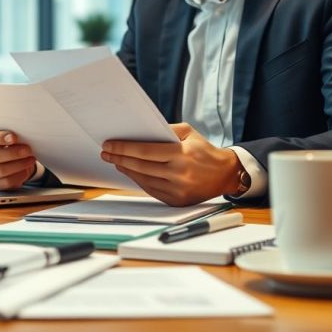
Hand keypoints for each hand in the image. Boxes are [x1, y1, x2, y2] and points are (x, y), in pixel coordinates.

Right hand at [0, 129, 37, 190]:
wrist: (11, 158)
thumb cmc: (8, 143)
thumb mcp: (7, 134)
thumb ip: (10, 133)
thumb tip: (23, 133)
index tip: (14, 137)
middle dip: (13, 153)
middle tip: (28, 149)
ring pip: (0, 170)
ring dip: (18, 165)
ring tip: (31, 159)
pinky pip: (5, 182)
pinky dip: (18, 176)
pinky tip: (26, 170)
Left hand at [100, 123, 242, 206]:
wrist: (225, 174)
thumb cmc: (205, 151)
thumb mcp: (189, 133)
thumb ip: (166, 130)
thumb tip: (141, 132)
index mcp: (181, 155)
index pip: (145, 151)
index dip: (124, 148)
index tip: (109, 144)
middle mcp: (179, 174)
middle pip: (140, 166)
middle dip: (119, 158)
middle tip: (106, 152)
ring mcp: (177, 190)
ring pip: (143, 179)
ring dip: (126, 170)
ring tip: (116, 161)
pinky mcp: (176, 200)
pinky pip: (151, 190)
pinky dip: (138, 180)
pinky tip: (131, 172)